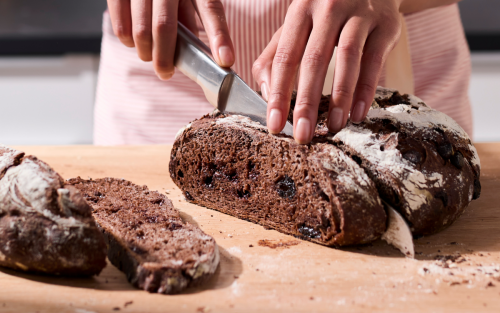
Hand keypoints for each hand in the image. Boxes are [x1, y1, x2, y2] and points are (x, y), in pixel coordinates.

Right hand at [107, 0, 234, 79]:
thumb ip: (191, 16)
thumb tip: (190, 50)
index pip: (210, 9)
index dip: (219, 37)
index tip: (226, 61)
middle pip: (165, 26)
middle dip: (165, 58)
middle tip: (165, 73)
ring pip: (140, 30)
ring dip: (145, 52)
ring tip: (149, 56)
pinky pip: (120, 26)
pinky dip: (127, 41)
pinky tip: (133, 42)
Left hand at [252, 0, 402, 143]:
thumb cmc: (326, 12)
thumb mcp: (296, 25)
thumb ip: (274, 54)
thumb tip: (264, 91)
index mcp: (300, 10)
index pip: (285, 57)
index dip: (278, 94)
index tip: (275, 125)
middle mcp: (328, 8)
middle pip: (314, 60)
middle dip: (306, 102)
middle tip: (302, 135)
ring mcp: (359, 14)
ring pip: (347, 58)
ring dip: (340, 97)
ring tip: (333, 127)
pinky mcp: (386, 24)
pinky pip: (375, 60)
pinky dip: (366, 89)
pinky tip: (358, 113)